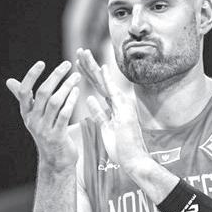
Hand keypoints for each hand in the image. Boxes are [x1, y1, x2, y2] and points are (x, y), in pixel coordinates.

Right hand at [5, 60, 80, 170]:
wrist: (56, 161)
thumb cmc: (48, 134)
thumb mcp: (34, 117)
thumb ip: (25, 99)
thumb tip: (9, 81)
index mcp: (26, 114)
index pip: (24, 91)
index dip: (31, 76)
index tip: (42, 63)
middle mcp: (33, 121)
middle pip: (43, 93)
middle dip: (55, 76)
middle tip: (67, 64)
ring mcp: (44, 130)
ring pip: (55, 102)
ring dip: (67, 86)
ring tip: (76, 77)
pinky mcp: (57, 137)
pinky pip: (64, 115)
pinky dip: (71, 101)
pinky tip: (77, 91)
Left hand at [76, 48, 148, 170]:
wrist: (134, 160)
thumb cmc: (121, 148)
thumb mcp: (105, 128)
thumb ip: (98, 113)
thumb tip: (89, 99)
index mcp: (113, 106)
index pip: (98, 86)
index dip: (88, 74)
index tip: (78, 63)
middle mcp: (119, 102)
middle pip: (100, 81)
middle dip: (89, 66)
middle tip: (79, 51)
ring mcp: (123, 105)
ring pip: (105, 82)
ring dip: (94, 67)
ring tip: (84, 54)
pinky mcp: (124, 111)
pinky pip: (114, 93)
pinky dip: (108, 80)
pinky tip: (101, 68)